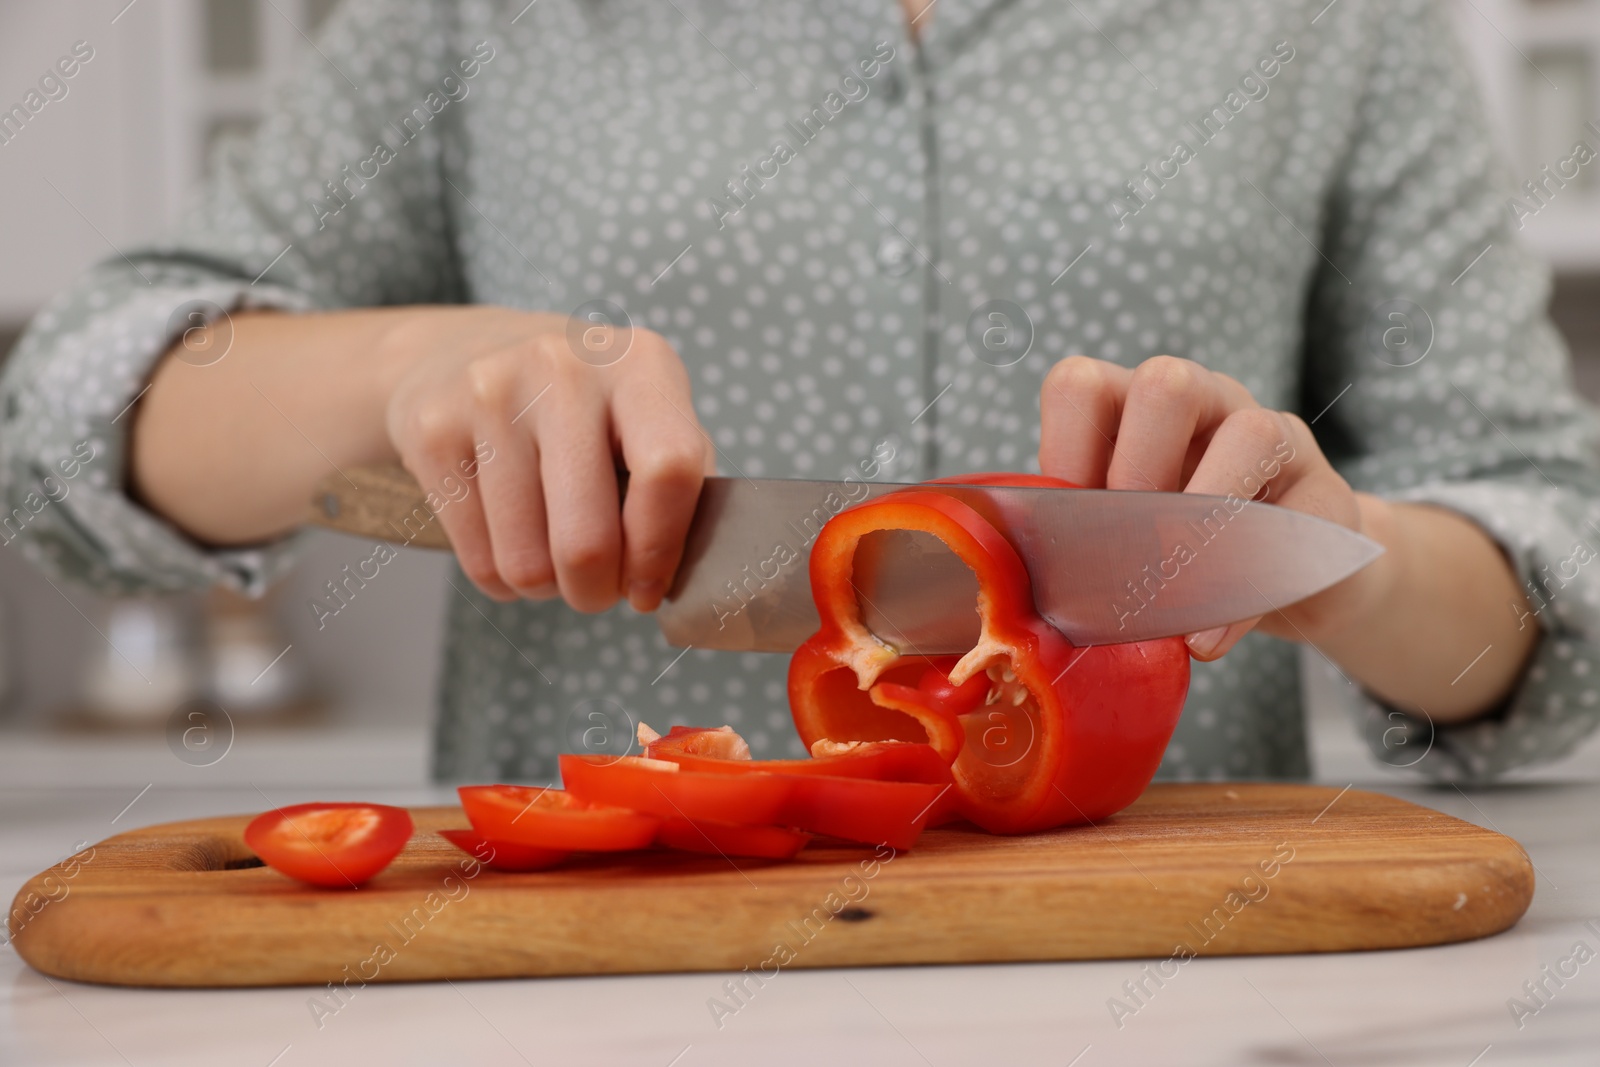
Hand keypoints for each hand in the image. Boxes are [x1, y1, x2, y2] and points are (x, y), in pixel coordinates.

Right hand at [382, 307, 711, 612]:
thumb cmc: (581, 408)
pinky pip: (477, 561)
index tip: (647, 588)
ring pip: (526, 564)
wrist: (463, 353)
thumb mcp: (647, 417)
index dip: (660, 549)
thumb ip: (682, 486)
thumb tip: (678, 575)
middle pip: (587, 541)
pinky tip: (507, 540)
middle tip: (595, 586)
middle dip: (595, 592)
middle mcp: (565, 368)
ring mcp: (491, 394)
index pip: (669, 468)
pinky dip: (499, 578)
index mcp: (641, 364)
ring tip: (548, 554)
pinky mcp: (432, 429)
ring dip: (544, 587)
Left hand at [1038, 355, 1395, 660]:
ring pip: (1251, 433)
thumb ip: (1086, 542)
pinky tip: (1212, 633)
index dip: (1064, 452)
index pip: (1083, 384)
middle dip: (1139, 472)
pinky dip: (1249, 587)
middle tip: (1129, 545)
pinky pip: (1301, 521)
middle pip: (1167, 383)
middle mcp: (1204, 403)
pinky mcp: (1327, 492)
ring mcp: (1273, 435)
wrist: (1278, 582)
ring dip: (1208, 516)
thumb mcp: (1120, 538)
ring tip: (1177, 583)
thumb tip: (1053, 587)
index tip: (1065, 525)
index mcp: (1134, 408)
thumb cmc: (1179, 552)